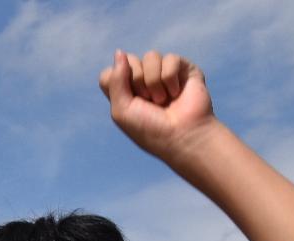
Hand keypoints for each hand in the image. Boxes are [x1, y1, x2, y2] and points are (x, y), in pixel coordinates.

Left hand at [99, 50, 213, 160]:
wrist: (182, 135)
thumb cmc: (149, 128)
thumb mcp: (121, 110)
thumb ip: (115, 80)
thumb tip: (120, 52)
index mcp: (125, 91)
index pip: (109, 72)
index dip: (117, 82)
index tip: (128, 99)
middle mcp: (143, 79)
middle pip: (129, 60)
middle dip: (137, 81)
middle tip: (148, 101)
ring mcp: (163, 72)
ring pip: (151, 56)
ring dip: (154, 81)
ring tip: (162, 100)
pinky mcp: (183, 68)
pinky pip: (170, 58)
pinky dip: (170, 78)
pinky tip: (176, 93)